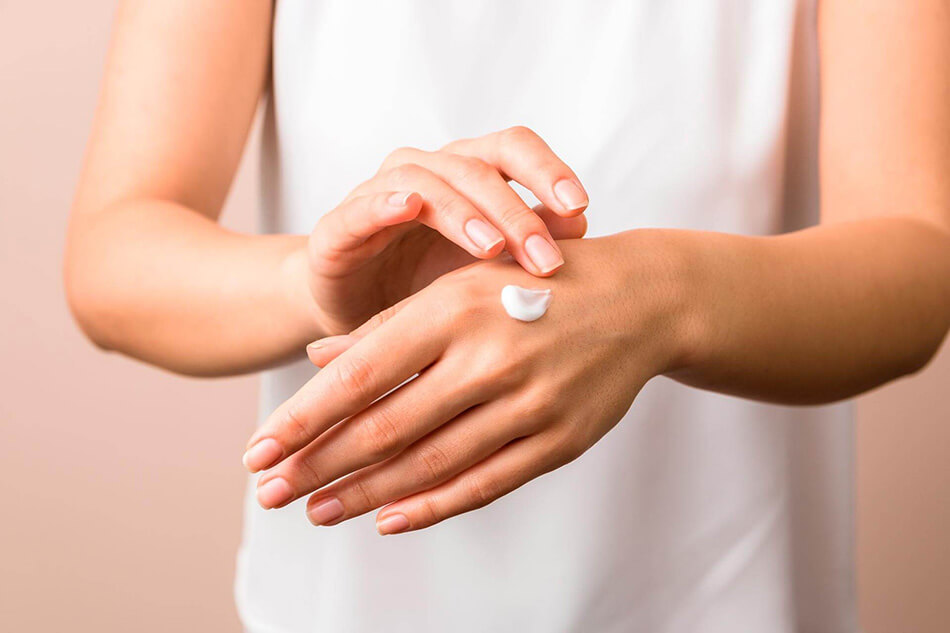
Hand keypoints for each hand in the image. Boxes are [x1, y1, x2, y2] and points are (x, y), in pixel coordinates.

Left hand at [245, 234, 694, 532]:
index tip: (257, 450)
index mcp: (455, 308)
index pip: (361, 375)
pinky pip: (486, 482)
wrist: (640, 301)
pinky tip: (389, 519)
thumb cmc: (536, 286)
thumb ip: (390, 325)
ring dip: (365, 494)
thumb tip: (317, 359)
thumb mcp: (461, 286)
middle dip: (319, 464)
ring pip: (430, 463)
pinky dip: (433, 505)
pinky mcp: (560, 439)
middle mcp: (490, 356)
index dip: (302, 418)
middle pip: (385, 426)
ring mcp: (530, 402)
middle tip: (269, 492)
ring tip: (316, 510)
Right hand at [304, 126, 588, 334]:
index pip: (512, 149)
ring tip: (492, 248)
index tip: (580, 206)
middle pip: (475, 166)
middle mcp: (425, 172)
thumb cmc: (430, 288)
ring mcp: (378, 195)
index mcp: (466, 173)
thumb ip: (530, 239)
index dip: (547, 170)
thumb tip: (582, 222)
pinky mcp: (338, 228)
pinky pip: (361, 207)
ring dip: (463, 212)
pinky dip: (384, 203)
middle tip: (546, 259)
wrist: (359, 325)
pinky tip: (408, 209)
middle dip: (516, 212)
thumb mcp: (489, 269)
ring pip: (425, 182)